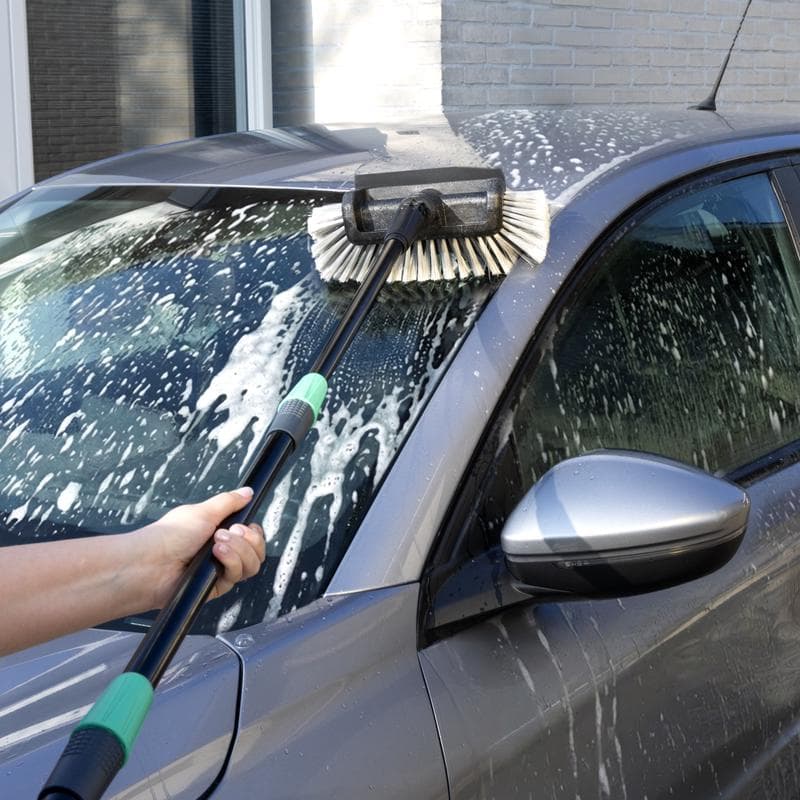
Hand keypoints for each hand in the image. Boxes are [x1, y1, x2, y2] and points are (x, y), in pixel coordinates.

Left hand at [138, 487, 265, 608]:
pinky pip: (237, 576)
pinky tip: (216, 556)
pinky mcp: (216, 586)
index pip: (250, 536)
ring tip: (217, 544)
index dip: (253, 532)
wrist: (151, 563)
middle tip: (229, 532)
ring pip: (251, 564)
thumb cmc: (170, 535)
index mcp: (218, 532)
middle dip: (247, 540)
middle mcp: (221, 551)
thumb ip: (229, 502)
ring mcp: (219, 569)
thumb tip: (247, 492)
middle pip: (256, 550)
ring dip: (238, 551)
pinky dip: (230, 563)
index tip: (244, 525)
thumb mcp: (203, 511)